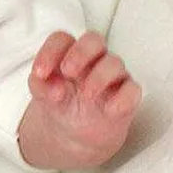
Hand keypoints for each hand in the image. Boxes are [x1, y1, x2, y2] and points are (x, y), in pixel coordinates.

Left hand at [20, 31, 141, 167]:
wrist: (73, 132)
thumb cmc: (60, 102)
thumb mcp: (43, 95)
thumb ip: (41, 86)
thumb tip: (55, 88)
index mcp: (68, 54)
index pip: (62, 39)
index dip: (50, 51)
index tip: (39, 73)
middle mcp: (93, 60)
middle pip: (93, 40)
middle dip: (80, 53)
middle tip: (67, 72)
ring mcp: (112, 76)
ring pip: (114, 63)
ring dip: (98, 77)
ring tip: (85, 95)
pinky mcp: (126, 96)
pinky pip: (132, 90)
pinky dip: (123, 98)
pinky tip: (108, 108)